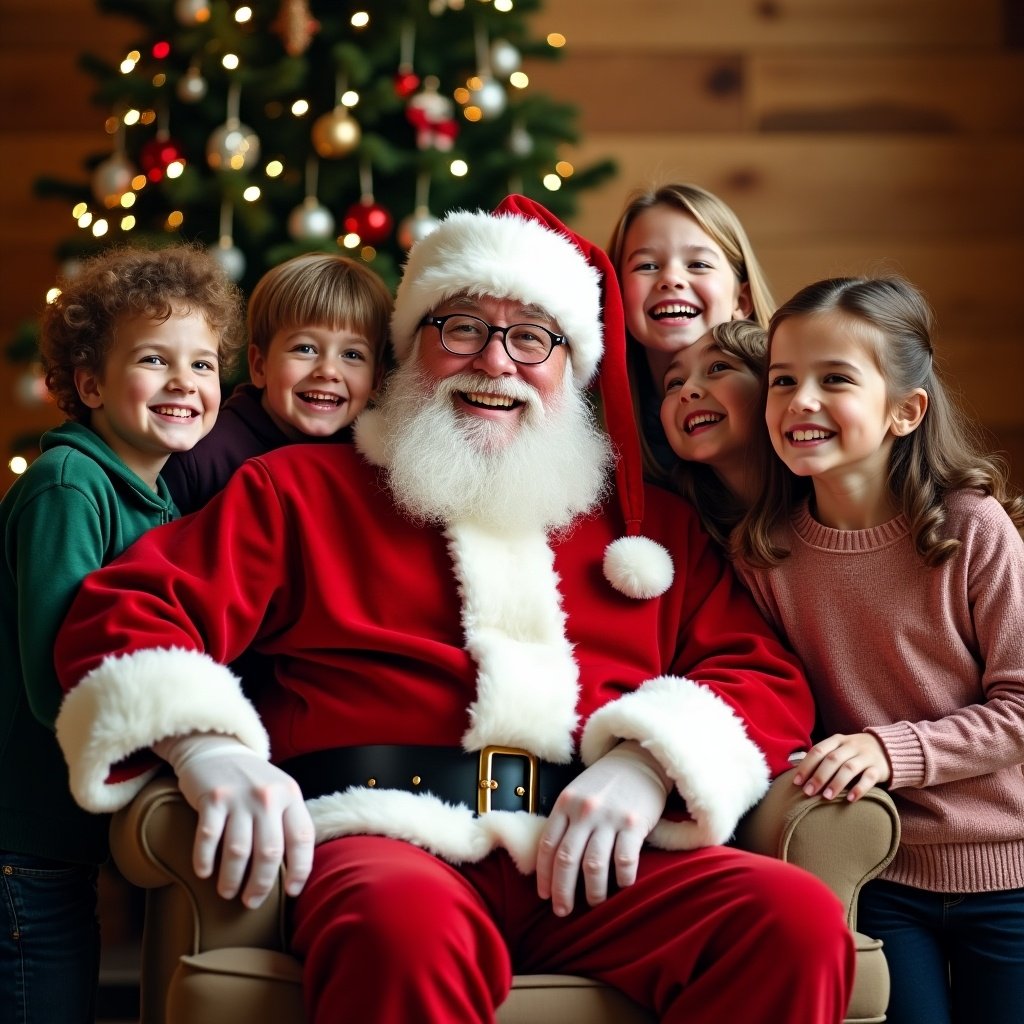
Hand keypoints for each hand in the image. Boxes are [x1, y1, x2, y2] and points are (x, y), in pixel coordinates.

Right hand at [154, 732, 314, 907]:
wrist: (218, 748)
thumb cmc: (253, 780)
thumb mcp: (280, 792)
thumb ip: (287, 821)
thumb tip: (295, 868)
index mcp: (290, 795)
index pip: (302, 838)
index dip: (300, 869)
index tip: (291, 892)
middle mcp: (268, 796)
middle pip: (269, 852)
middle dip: (260, 884)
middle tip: (251, 901)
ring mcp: (240, 797)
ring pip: (238, 851)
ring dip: (231, 879)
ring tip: (228, 892)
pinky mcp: (212, 798)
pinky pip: (208, 839)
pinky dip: (205, 861)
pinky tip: (204, 873)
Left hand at [536, 740, 669, 915]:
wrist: (640, 759)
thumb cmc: (606, 782)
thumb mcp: (577, 793)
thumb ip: (566, 820)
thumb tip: (552, 862)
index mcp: (565, 803)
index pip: (547, 845)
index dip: (543, 875)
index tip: (544, 895)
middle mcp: (584, 810)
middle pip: (566, 860)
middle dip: (562, 891)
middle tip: (563, 911)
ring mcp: (609, 817)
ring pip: (593, 866)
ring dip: (592, 892)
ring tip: (594, 903)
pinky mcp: (634, 823)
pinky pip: (624, 860)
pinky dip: (622, 879)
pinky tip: (622, 886)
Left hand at [792, 732, 889, 801]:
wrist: (888, 747)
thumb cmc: (854, 752)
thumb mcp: (839, 749)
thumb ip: (823, 758)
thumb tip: (798, 776)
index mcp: (837, 740)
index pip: (818, 750)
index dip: (806, 766)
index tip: (797, 782)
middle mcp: (851, 745)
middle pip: (832, 759)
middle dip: (818, 776)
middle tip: (808, 792)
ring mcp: (866, 756)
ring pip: (849, 768)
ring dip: (836, 783)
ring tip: (826, 797)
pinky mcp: (879, 768)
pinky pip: (869, 778)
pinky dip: (859, 788)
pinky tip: (850, 799)